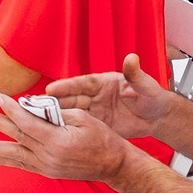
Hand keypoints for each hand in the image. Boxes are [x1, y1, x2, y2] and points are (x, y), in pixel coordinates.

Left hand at [0, 96, 131, 183]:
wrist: (112, 164)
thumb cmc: (101, 138)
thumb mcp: (83, 118)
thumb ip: (57, 113)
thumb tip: (35, 108)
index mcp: (57, 140)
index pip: (28, 123)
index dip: (12, 110)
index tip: (1, 99)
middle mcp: (48, 156)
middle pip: (18, 137)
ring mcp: (47, 166)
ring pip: (16, 155)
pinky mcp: (48, 171)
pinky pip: (23, 166)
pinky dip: (7, 162)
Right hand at [48, 54, 173, 138]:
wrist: (158, 117)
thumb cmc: (153, 96)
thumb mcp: (146, 86)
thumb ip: (135, 74)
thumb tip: (131, 58)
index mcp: (105, 82)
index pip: (82, 83)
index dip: (66, 86)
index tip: (50, 90)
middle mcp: (96, 95)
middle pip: (72, 99)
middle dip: (54, 103)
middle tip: (34, 108)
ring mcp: (96, 110)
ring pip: (72, 113)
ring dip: (57, 116)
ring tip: (37, 122)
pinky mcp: (98, 124)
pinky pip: (79, 127)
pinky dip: (67, 129)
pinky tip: (53, 134)